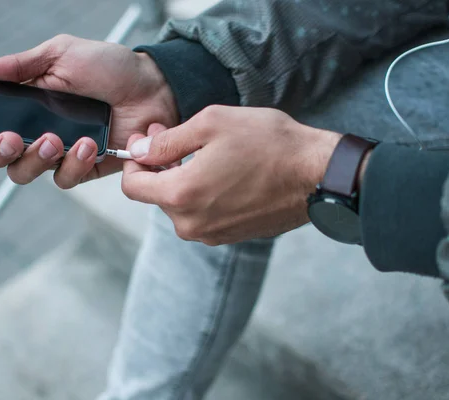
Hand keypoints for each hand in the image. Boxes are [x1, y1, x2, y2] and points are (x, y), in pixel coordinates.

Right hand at [0, 34, 177, 187]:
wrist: (154, 86)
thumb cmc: (110, 67)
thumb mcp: (62, 55)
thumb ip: (21, 66)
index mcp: (29, 105)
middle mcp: (41, 131)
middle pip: (3, 158)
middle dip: (0, 151)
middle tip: (12, 137)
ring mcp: (63, 152)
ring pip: (28, 173)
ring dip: (36, 159)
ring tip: (56, 138)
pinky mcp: (87, 167)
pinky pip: (67, 179)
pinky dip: (73, 165)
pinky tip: (88, 145)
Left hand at [121, 105, 341, 245]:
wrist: (316, 175)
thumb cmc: (269, 144)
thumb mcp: (211, 125)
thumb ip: (167, 141)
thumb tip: (138, 150)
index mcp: (182, 195)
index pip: (132, 186)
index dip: (133, 161)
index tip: (147, 141)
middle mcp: (192, 223)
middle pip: (156, 195)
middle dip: (160, 166)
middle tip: (177, 136)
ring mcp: (212, 234)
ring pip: (180, 205)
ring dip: (183, 179)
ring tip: (206, 153)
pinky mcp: (230, 236)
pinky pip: (202, 214)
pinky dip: (203, 194)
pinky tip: (224, 172)